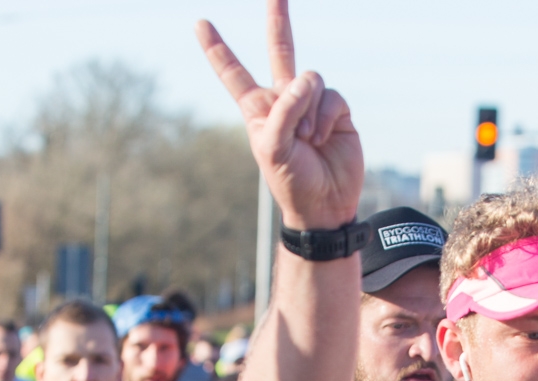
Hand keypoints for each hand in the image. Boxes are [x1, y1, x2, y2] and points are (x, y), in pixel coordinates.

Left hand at [197, 0, 363, 230]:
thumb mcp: (274, 148)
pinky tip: (321, 137)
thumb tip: (308, 79)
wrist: (324, 205)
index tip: (200, 23)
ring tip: (307, 139)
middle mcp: (285, 99)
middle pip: (280, 49)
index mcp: (258, 108)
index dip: (218, 49)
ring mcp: (312, 103)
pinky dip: (324, 116)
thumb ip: (285, 109)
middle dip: (278, 19)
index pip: (234, 73)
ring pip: (310, 79)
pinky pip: (330, 96)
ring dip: (307, 111)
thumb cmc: (291, 180)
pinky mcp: (337, 110)